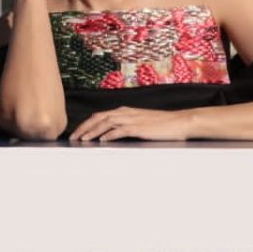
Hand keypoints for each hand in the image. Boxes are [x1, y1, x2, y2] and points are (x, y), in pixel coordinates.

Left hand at [69, 107, 193, 142]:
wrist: (180, 122)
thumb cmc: (162, 125)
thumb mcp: (141, 123)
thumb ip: (127, 126)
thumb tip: (111, 135)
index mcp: (125, 111)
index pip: (100, 115)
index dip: (86, 124)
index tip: (77, 133)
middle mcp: (126, 112)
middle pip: (99, 117)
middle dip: (84, 127)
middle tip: (73, 138)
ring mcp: (132, 119)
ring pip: (106, 123)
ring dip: (93, 131)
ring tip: (83, 140)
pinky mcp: (139, 127)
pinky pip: (120, 130)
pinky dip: (109, 134)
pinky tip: (102, 140)